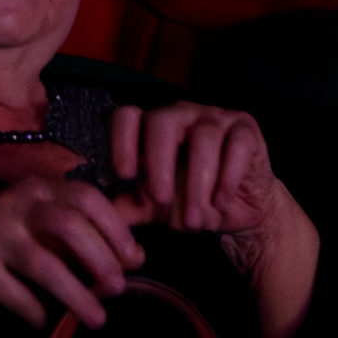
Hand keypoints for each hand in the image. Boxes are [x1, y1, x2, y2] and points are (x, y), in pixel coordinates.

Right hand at [0, 177, 147, 337]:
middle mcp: (15, 204)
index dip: (115, 228)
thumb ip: (84, 234)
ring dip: (76, 295)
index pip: (87, 197)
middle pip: (68, 226)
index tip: (134, 259)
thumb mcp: (40, 222)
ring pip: (45, 264)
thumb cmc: (3, 236)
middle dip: (100, 260)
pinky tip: (45, 320)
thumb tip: (136, 258)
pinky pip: (16, 295)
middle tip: (118, 289)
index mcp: (38, 188)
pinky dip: (36, 312)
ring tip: (97, 319)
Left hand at [109, 102, 289, 238]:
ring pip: (204, 137)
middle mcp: (181, 116)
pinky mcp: (246, 131)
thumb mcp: (153, 209)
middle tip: (160, 200)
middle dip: (159, 162)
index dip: (121, 140)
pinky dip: (228, 177)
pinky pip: (237, 145)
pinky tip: (221, 202)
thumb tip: (92, 214)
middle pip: (163, 120)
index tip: (123, 175)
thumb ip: (126, 207)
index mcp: (152, 129)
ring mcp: (215, 118)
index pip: (128, 116)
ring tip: (194, 221)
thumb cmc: (190, 202)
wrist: (236, 213)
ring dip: (197, 183)